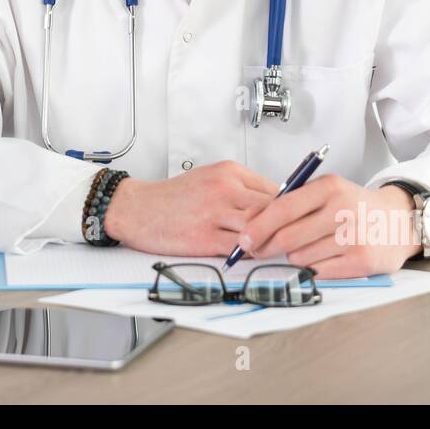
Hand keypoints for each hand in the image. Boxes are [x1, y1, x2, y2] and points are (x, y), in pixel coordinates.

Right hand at [102, 161, 277, 255]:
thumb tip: (272, 206)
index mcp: (228, 172)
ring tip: (275, 250)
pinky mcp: (205, 237)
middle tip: (292, 239)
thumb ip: (240, 189)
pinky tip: (252, 256)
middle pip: (273, 207)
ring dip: (271, 242)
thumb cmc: (173, 197)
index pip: (275, 189)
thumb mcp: (210, 178)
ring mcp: (215, 213)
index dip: (289, 209)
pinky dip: (251, 254)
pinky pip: (240, 248)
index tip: (293, 220)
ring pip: (260, 228)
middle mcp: (224, 189)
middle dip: (285, 226)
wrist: (136, 208)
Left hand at [237, 176, 422, 279]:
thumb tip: (252, 223)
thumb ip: (293, 203)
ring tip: (306, 248)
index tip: (243, 239)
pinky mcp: (361, 260)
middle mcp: (341, 210)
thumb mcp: (326, 192)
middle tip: (258, 251)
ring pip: (300, 257)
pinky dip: (312, 269)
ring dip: (293, 258)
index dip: (257, 227)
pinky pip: (319, 271)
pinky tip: (321, 259)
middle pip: (286, 237)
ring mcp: (353, 236)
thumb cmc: (354, 207)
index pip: (281, 208)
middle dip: (266, 248)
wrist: (399, 220)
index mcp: (329, 187)